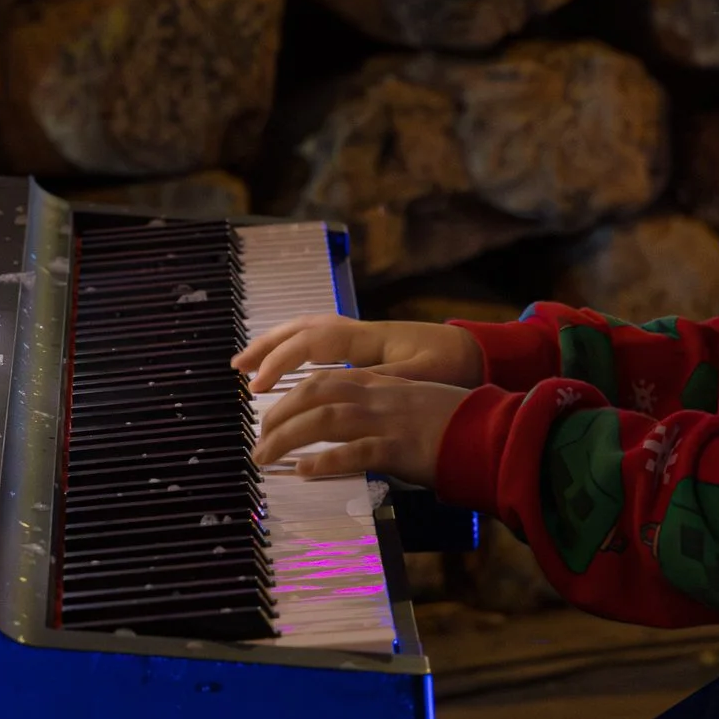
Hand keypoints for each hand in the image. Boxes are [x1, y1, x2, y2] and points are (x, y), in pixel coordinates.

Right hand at [231, 313, 483, 393]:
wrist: (480, 354)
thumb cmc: (454, 368)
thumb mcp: (422, 379)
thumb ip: (382, 383)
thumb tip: (342, 389)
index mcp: (368, 339)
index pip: (311, 344)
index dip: (280, 363)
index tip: (257, 388)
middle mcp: (360, 332)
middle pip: (302, 329)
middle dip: (266, 346)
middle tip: (237, 369)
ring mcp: (362, 337)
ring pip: (309, 331)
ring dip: (277, 344)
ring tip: (250, 363)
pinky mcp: (367, 346)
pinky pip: (321, 341)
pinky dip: (297, 349)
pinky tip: (287, 363)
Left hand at [250, 368, 469, 487]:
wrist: (495, 432)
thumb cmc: (458, 424)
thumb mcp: (415, 405)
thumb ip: (384, 410)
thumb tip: (354, 432)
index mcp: (383, 384)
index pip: (324, 381)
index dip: (291, 396)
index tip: (271, 414)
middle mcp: (380, 397)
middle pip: (315, 395)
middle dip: (279, 416)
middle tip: (258, 441)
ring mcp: (389, 421)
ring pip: (325, 420)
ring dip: (288, 438)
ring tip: (265, 458)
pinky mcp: (401, 449)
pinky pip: (355, 453)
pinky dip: (325, 461)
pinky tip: (304, 472)